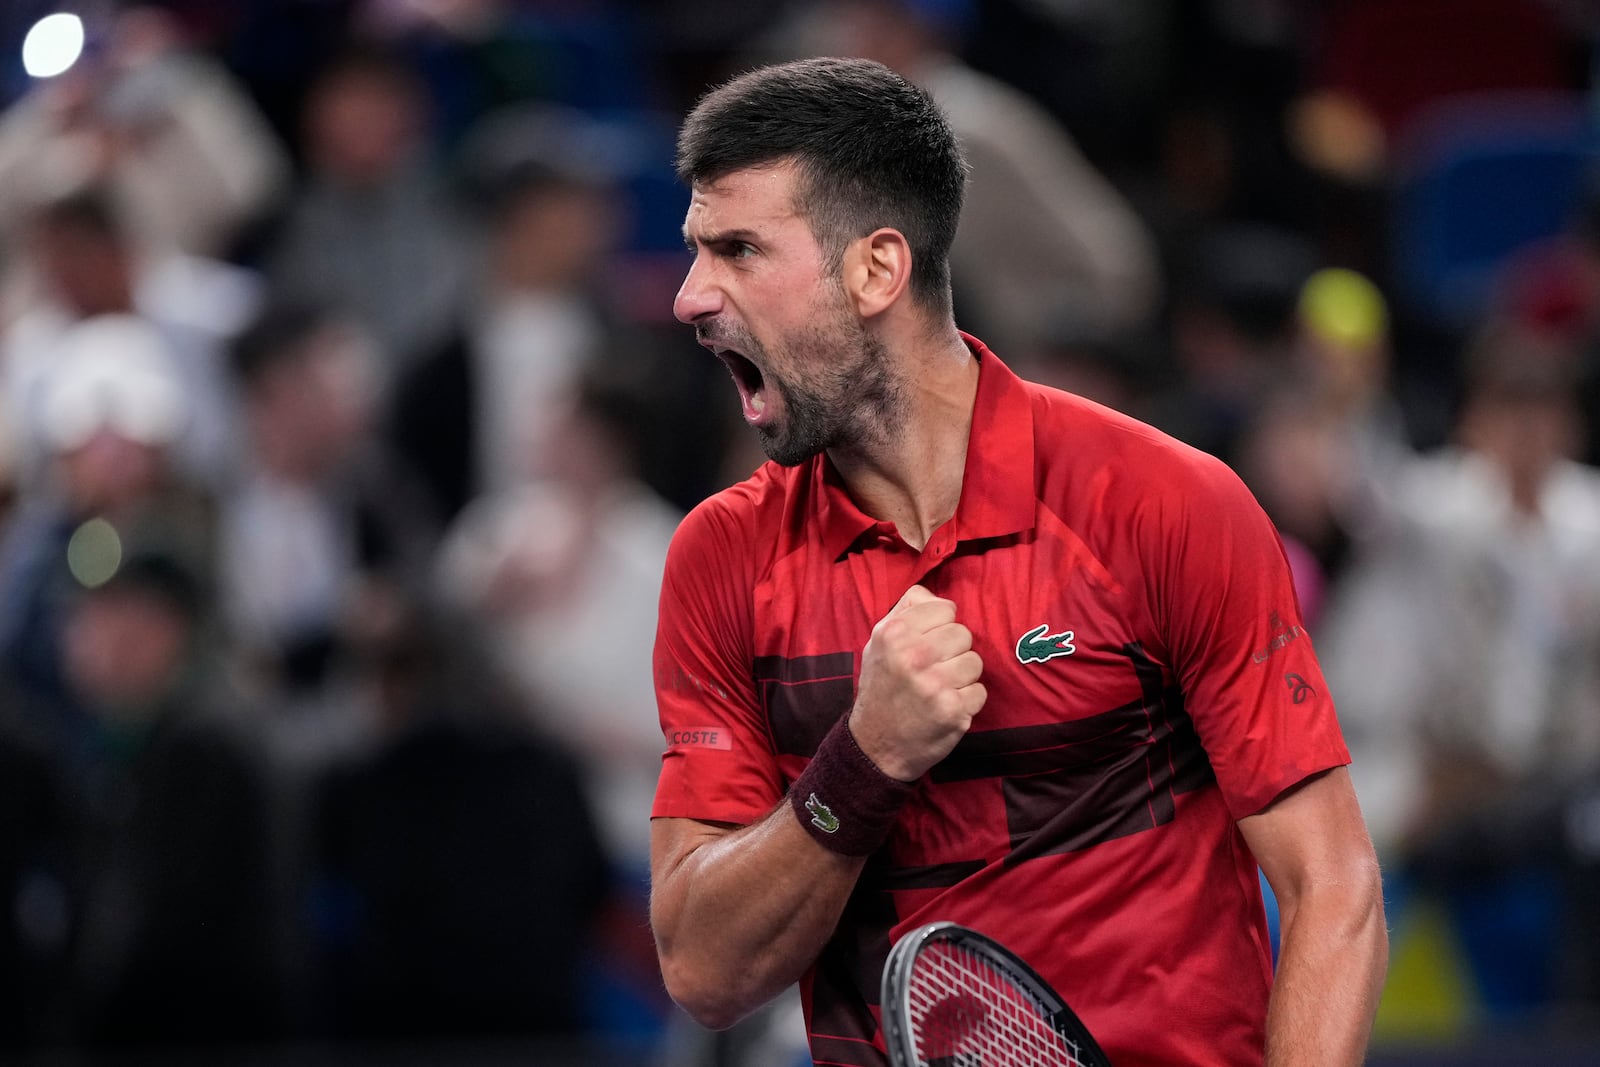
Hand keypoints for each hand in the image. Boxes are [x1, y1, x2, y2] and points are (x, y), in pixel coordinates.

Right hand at [850, 585, 985, 781]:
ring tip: (939, 689)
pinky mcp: (953, 711)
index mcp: (894, 633)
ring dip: (962, 677)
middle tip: (933, 670)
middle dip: (953, 651)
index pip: (946, 609)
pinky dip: (966, 702)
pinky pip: (979, 692)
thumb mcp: (878, 642)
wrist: (875, 746)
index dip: (940, 627)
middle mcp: (914, 656)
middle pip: (964, 634)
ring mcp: (935, 684)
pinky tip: (945, 707)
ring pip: (975, 662)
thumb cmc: (882, 688)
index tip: (927, 645)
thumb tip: (941, 599)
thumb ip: (906, 611)